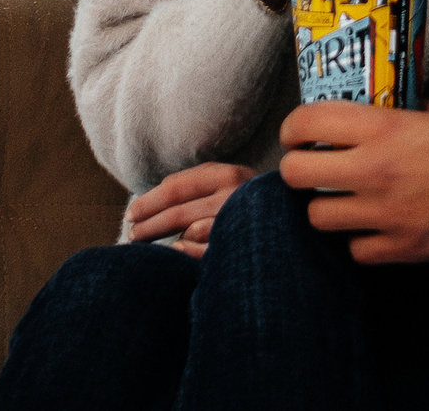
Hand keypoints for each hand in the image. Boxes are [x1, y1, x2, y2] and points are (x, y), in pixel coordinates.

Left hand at [125, 161, 254, 258]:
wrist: (298, 219)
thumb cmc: (252, 200)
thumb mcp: (227, 181)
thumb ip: (195, 184)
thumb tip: (152, 197)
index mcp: (227, 174)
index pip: (176, 188)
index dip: (148, 202)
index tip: (131, 214)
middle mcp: (234, 195)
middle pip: (178, 212)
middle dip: (149, 225)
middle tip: (132, 236)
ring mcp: (241, 222)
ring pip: (190, 233)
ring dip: (166, 241)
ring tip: (148, 247)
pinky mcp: (246, 247)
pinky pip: (205, 254)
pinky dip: (186, 254)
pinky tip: (176, 254)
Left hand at [277, 101, 428, 264]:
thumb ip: (406, 109)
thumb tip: (390, 105)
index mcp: (381, 128)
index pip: (306, 123)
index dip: (294, 128)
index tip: (300, 133)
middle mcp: (374, 170)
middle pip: (295, 174)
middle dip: (299, 168)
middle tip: (314, 166)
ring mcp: (386, 213)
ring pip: (318, 217)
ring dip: (329, 208)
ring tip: (348, 200)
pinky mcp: (405, 248)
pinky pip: (357, 252)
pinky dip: (363, 243)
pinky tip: (379, 229)